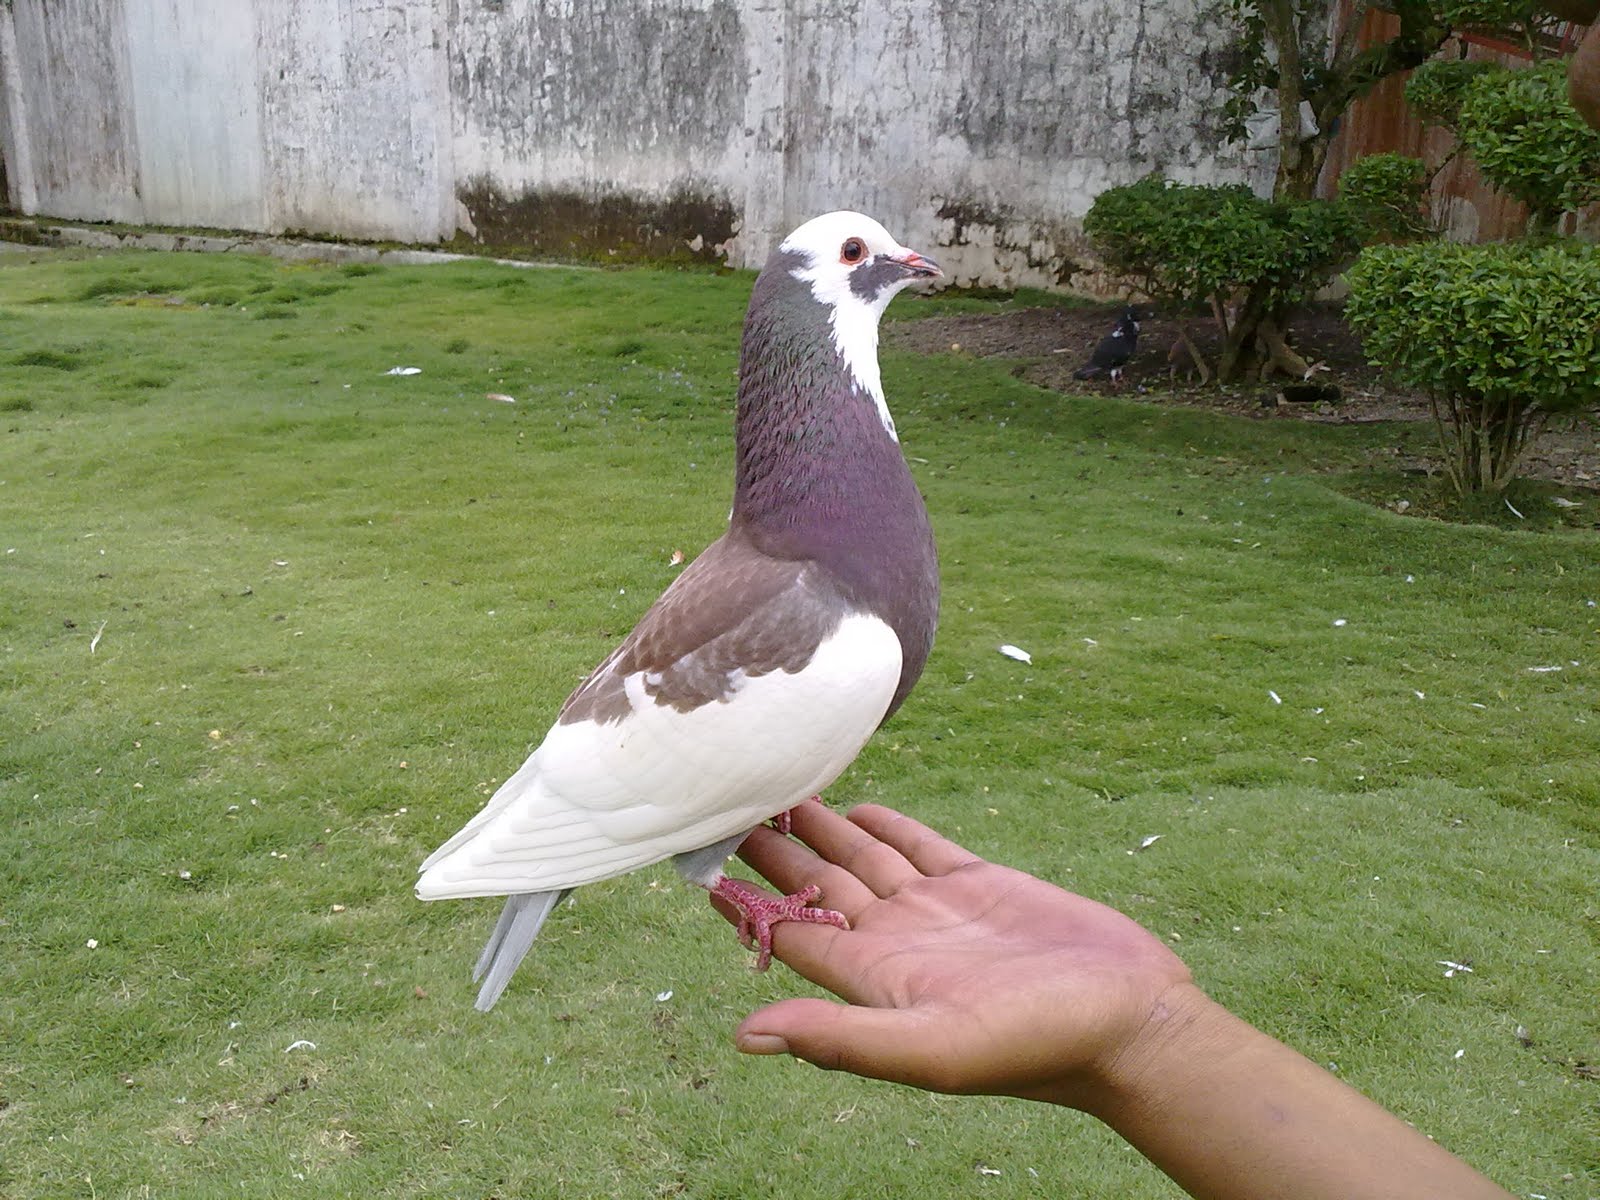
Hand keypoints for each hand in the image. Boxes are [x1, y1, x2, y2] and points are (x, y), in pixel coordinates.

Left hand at [716, 800, 1194, 1109]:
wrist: (1132, 1021)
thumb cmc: (1037, 1045)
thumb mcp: (930, 1048)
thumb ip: (840, 1037)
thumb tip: (746, 1036)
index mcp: (874, 978)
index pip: (789, 931)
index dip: (743, 897)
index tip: (698, 855)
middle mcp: (897, 941)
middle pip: (815, 885)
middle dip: (771, 849)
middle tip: (726, 800)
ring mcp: (938, 911)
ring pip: (862, 859)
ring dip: (820, 828)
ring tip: (777, 791)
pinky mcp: (981, 884)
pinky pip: (920, 846)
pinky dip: (887, 824)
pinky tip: (858, 806)